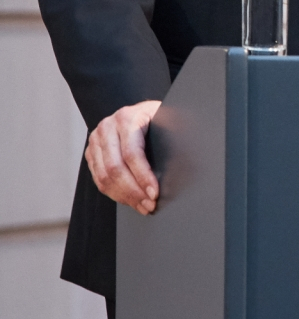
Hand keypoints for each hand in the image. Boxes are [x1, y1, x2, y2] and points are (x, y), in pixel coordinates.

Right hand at [85, 100, 161, 214]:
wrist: (140, 112)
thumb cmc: (156, 118)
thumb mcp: (167, 119)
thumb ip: (172, 135)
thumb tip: (186, 162)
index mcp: (127, 118)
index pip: (132, 153)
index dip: (143, 176)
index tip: (155, 193)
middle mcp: (107, 127)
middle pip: (115, 168)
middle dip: (133, 191)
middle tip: (149, 205)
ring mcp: (96, 140)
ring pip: (104, 177)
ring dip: (124, 196)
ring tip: (142, 206)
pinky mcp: (92, 153)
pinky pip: (99, 179)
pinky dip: (115, 194)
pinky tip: (130, 200)